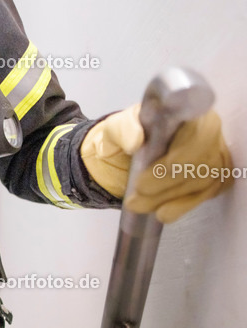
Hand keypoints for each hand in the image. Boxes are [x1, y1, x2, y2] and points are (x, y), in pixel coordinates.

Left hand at [82, 104, 231, 222]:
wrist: (123, 155)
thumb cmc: (125, 136)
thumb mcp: (115, 129)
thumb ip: (124, 130)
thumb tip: (136, 141)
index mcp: (186, 114)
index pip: (199, 130)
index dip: (185, 150)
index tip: (167, 165)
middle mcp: (207, 132)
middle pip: (201, 159)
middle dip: (169, 178)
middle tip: (140, 189)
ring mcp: (212, 155)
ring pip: (201, 179)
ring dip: (169, 195)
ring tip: (138, 204)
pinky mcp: (210, 177)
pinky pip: (204, 194)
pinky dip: (182, 205)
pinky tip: (163, 213)